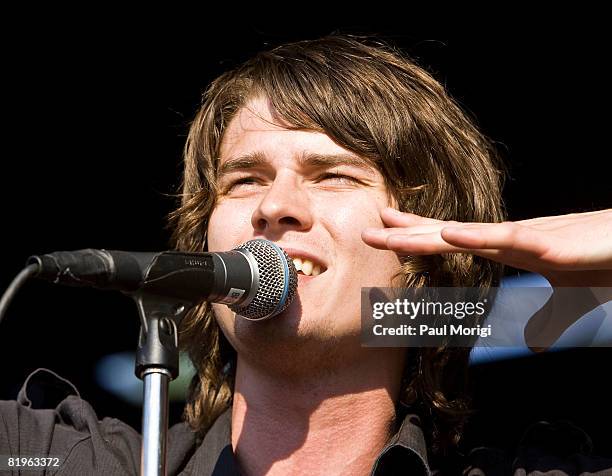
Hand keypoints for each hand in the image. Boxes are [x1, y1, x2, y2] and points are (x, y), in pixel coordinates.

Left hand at [362, 207, 611, 349]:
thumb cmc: (605, 261)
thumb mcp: (569, 296)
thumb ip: (547, 318)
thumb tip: (531, 344)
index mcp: (511, 248)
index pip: (456, 240)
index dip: (421, 236)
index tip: (387, 232)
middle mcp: (512, 237)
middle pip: (450, 234)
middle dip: (408, 233)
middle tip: (368, 229)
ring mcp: (531, 237)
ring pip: (469, 235)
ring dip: (427, 234)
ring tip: (389, 231)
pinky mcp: (554, 244)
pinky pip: (510, 239)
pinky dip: (479, 236)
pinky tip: (448, 234)